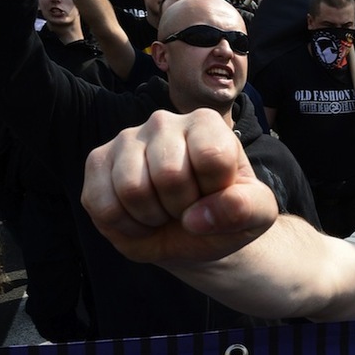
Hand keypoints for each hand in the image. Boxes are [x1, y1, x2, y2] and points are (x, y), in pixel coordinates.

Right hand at [81, 109, 278, 264]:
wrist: (191, 233)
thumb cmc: (225, 212)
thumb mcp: (257, 213)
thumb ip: (245, 208)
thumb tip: (198, 217)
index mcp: (207, 123)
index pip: (212, 158)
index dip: (217, 192)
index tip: (217, 194)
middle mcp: (164, 121)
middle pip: (169, 174)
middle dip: (182, 207)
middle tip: (186, 208)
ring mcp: (126, 139)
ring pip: (132, 189)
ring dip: (153, 217)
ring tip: (164, 212)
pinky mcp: (97, 162)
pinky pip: (103, 205)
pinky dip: (126, 226)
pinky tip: (139, 217)